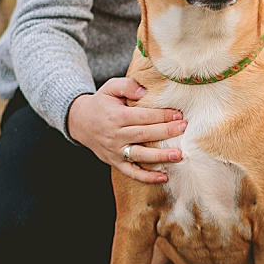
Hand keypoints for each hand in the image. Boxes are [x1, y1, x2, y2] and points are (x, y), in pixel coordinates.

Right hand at [66, 77, 186, 182]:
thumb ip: (126, 85)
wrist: (80, 122)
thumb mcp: (110, 88)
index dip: (161, 116)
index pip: (142, 116)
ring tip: (179, 155)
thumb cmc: (101, 103)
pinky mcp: (115, 162)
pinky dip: (147, 177)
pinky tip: (164, 178)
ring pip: (140, 155)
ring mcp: (115, 151)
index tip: (178, 115)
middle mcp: (116, 135)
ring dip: (160, 157)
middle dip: (166, 132)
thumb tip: (143, 91)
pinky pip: (132, 172)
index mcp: (116, 116)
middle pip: (144, 135)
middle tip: (184, 129)